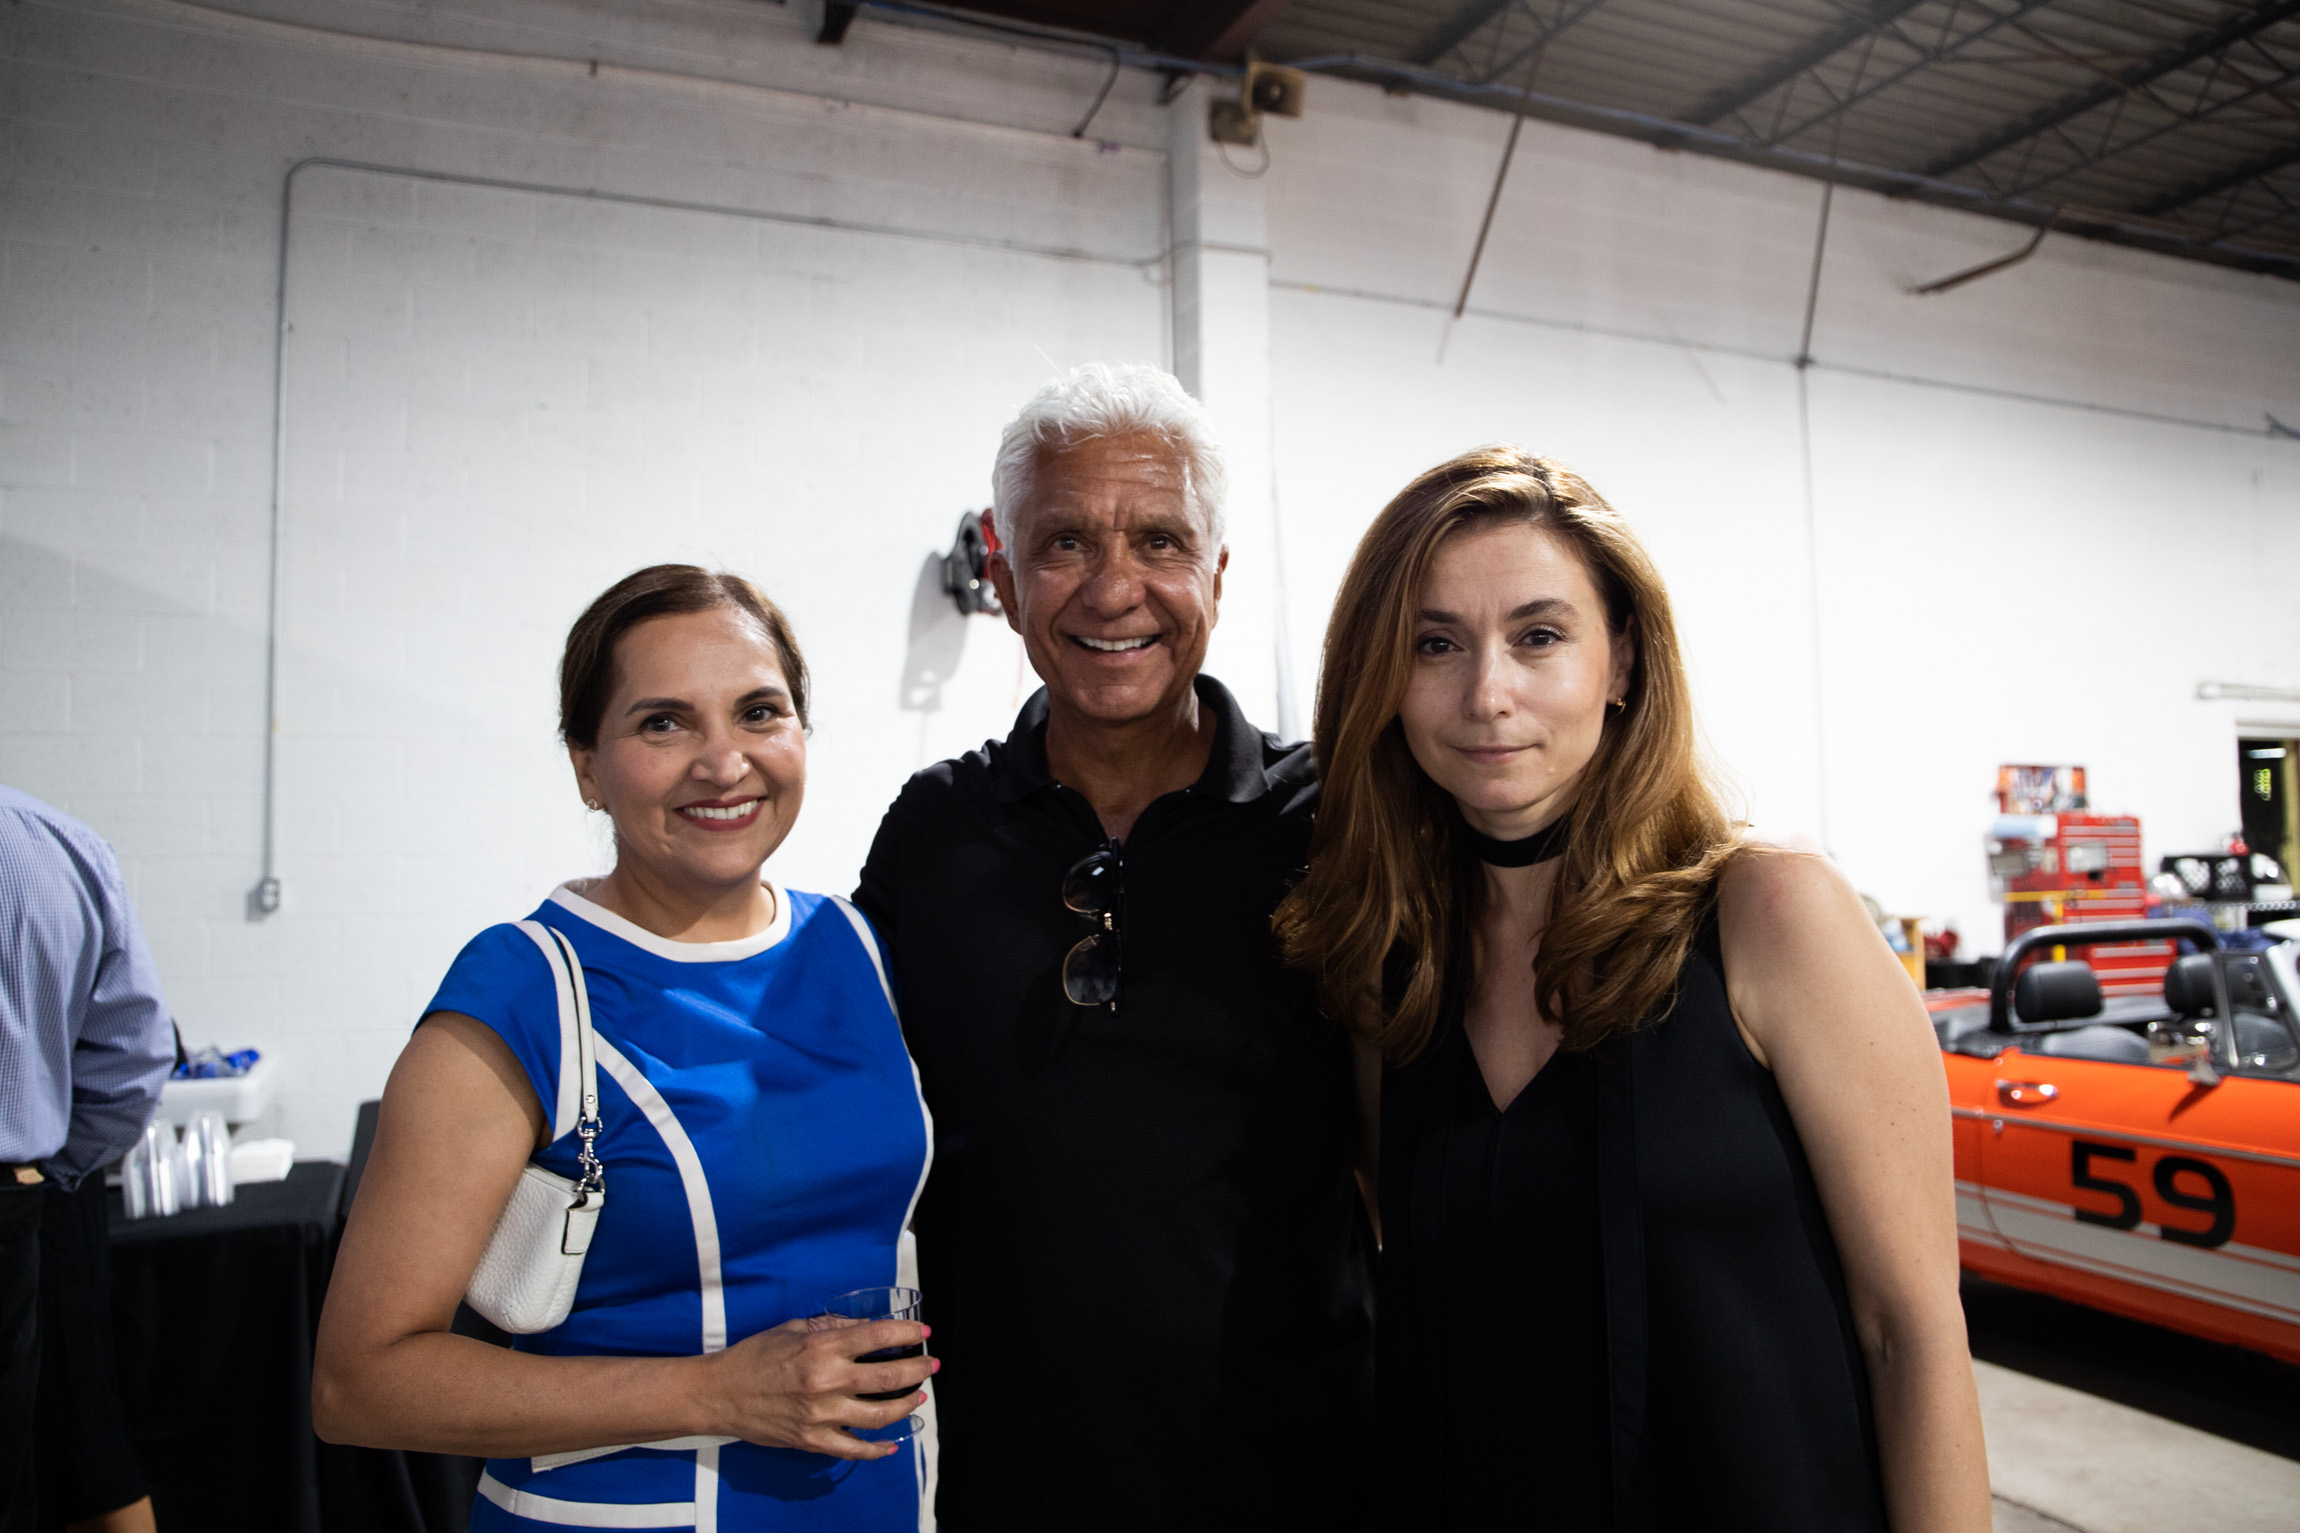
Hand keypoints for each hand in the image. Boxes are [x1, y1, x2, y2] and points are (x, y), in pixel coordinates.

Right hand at [698, 1317, 933, 1460]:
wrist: (720, 1393)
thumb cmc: (755, 1355)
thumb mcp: (794, 1328)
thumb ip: (832, 1327)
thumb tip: (866, 1326)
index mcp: (821, 1347)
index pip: (878, 1337)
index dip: (907, 1334)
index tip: (923, 1334)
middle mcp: (825, 1381)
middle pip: (887, 1377)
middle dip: (918, 1370)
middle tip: (931, 1365)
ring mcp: (820, 1414)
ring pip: (878, 1416)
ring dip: (905, 1406)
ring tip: (917, 1398)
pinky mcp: (811, 1440)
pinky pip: (853, 1449)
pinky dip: (876, 1450)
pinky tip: (892, 1444)